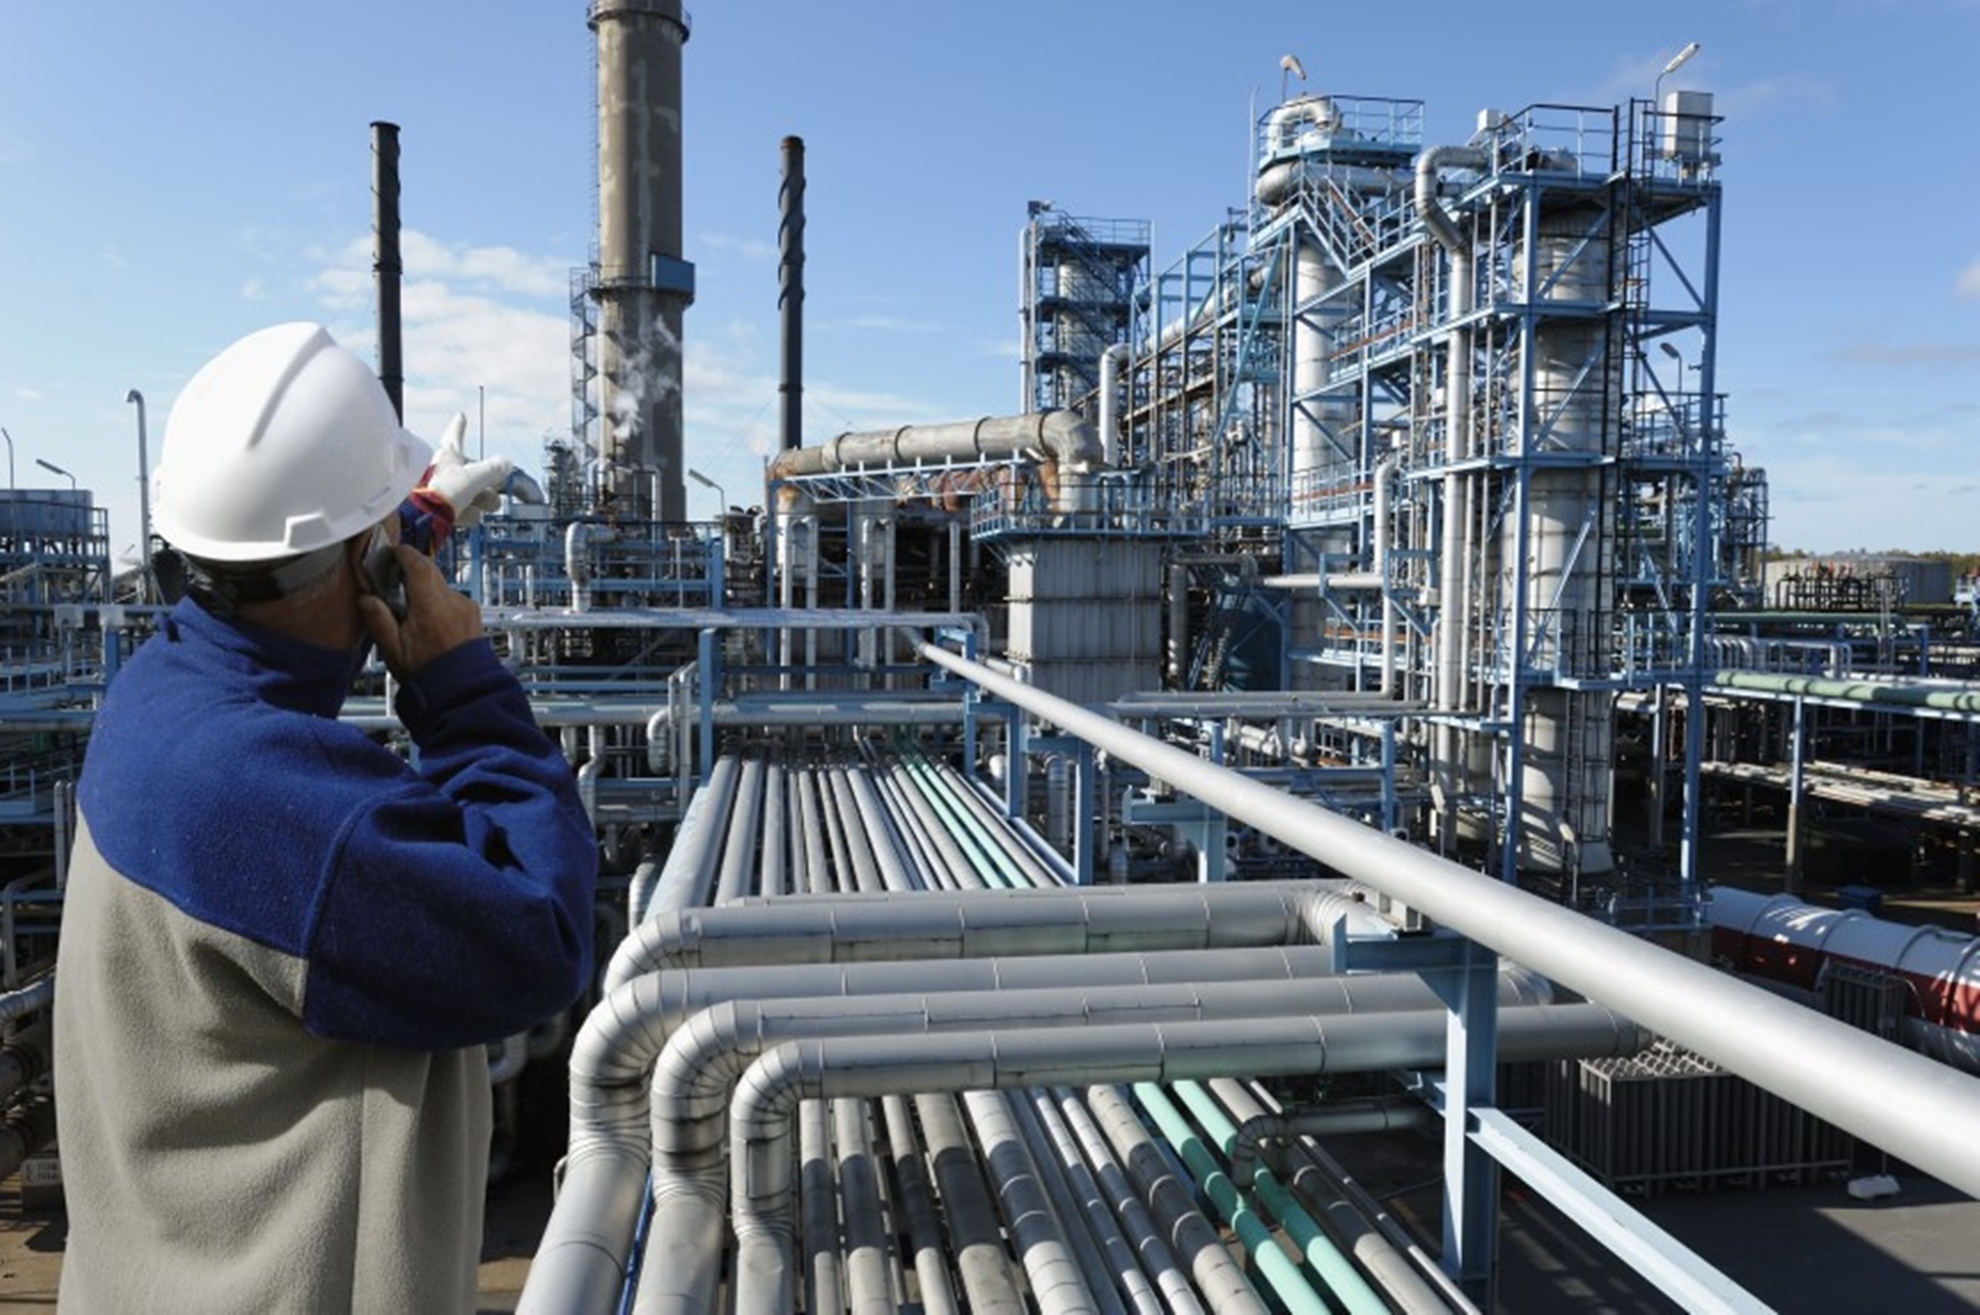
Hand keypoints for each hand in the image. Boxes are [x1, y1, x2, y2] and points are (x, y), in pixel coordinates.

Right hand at [358, 544, 483, 678]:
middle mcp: (453, 602)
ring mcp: (466, 608)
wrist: (462, 692)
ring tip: (410, 612)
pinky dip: (438, 603)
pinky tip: (429, 623)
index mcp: (431, 606)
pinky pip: (452, 599)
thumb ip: (378, 619)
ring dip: (425, 590)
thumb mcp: (393, 650)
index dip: (403, 553)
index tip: (393, 552)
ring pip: (441, 586)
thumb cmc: (429, 674)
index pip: (418, 565)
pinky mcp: (473, 616)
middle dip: (412, 570)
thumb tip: (366, 598)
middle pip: (431, 571)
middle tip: (394, 577)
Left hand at [421, 413, 514, 529]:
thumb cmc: (441, 492)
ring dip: (480, 502)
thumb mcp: (473, 477)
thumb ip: (492, 470)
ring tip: (469, 506)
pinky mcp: (444, 511)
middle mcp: (445, 472)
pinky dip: (467, 515)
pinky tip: (459, 516)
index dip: (459, 427)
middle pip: (477, 473)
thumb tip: (506, 462)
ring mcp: (445, 492)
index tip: (460, 416)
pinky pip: (467, 511)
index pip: (455, 436)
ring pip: (476, 494)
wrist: (419, 521)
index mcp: (448, 456)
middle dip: (488, 484)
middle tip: (487, 490)